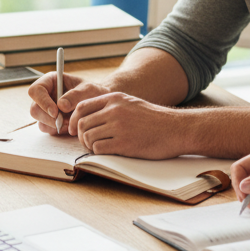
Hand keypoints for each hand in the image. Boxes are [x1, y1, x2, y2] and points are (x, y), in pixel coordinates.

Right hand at [28, 72, 109, 134]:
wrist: (99, 105)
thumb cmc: (94, 92)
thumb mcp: (89, 89)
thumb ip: (76, 95)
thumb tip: (61, 106)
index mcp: (50, 81)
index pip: (35, 90)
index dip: (42, 102)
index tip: (56, 111)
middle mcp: (45, 95)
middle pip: (34, 109)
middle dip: (49, 118)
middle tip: (66, 121)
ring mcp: (46, 109)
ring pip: (40, 121)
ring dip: (55, 125)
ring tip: (72, 122)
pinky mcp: (50, 121)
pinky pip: (48, 129)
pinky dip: (58, 130)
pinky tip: (70, 126)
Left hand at [69, 92, 185, 158]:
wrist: (176, 129)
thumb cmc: (155, 119)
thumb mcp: (131, 103)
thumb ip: (111, 106)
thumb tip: (89, 117)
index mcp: (115, 98)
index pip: (82, 106)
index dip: (73, 119)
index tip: (74, 129)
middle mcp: (114, 110)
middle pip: (82, 123)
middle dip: (80, 135)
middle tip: (87, 142)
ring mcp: (119, 127)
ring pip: (87, 137)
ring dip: (89, 145)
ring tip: (99, 147)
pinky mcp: (124, 143)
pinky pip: (98, 149)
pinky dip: (98, 152)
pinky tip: (107, 151)